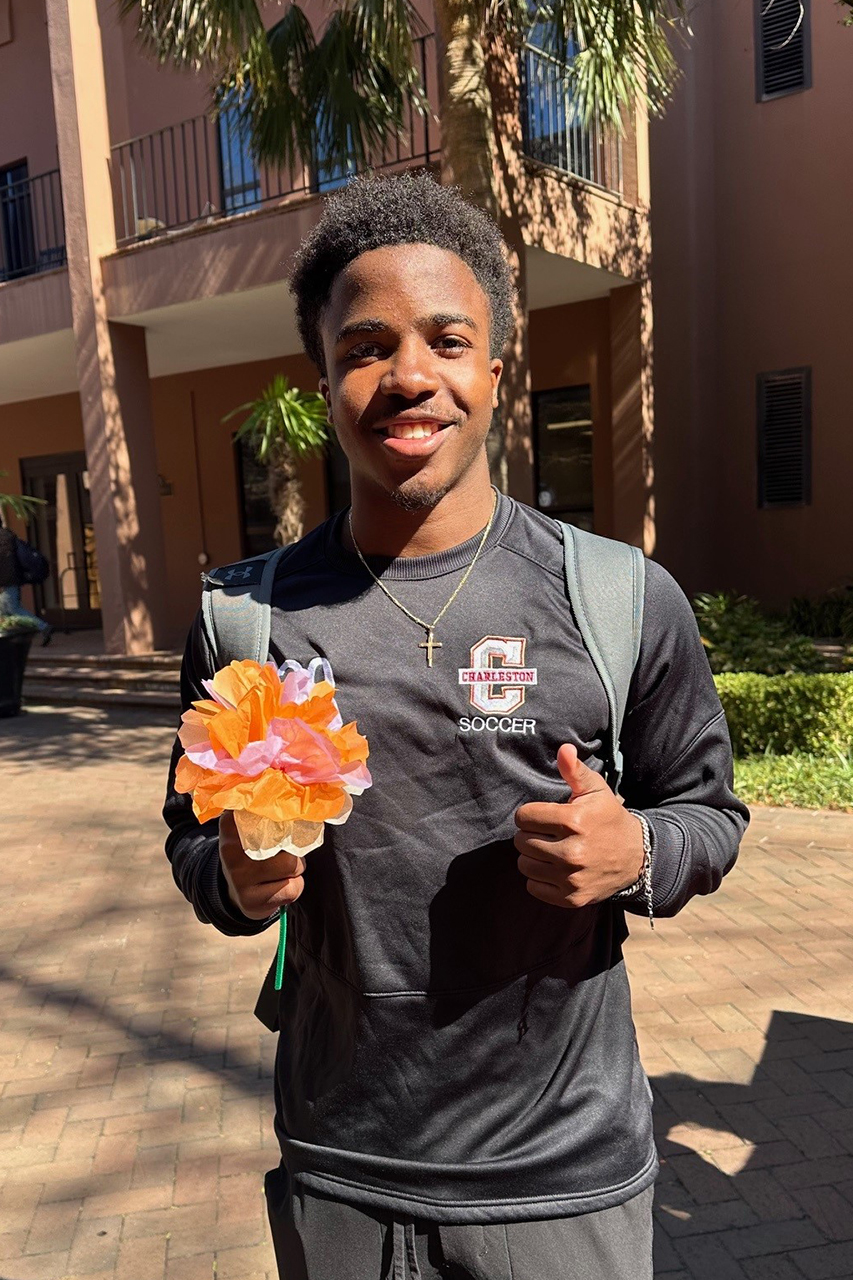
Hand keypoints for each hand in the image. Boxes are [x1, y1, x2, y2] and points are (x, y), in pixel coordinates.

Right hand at [219, 811, 305, 919]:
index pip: (266, 811)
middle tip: (283, 853)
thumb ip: (268, 814)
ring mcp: (238, 876)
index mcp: (231, 824)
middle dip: (292, 847)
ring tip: (282, 871)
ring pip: (291, 865)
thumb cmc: (253, 854)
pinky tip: (279, 887)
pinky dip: (294, 888)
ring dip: (295, 868)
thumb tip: (297, 801)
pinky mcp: (250, 901)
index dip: (285, 816)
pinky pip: (291, 889)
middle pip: (285, 840)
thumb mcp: (251, 830)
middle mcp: (230, 849)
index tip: (286, 820)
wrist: (236, 893)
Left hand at [514, 745, 643, 908]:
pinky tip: (554, 869)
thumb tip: (563, 748)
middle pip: (521, 841)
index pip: (524, 817)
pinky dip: (539, 879)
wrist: (636, 857)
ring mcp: (572, 878)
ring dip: (532, 857)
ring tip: (548, 850)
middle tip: (547, 834)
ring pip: (525, 865)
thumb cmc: (608, 818)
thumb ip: (574, 770)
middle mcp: (572, 852)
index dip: (530, 814)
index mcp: (575, 821)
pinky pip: (533, 888)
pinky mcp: (572, 898)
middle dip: (530, 835)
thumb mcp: (596, 790)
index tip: (543, 816)